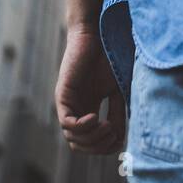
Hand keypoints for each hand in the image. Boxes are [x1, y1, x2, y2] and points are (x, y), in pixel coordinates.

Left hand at [55, 25, 125, 154]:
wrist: (98, 35)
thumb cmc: (109, 58)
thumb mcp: (118, 91)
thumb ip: (118, 114)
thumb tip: (120, 139)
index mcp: (87, 110)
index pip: (89, 142)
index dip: (103, 148)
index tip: (119, 141)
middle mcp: (75, 110)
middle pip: (79, 145)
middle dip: (98, 147)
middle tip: (113, 136)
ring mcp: (67, 104)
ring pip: (72, 138)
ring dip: (92, 138)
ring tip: (107, 126)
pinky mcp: (62, 95)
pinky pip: (67, 123)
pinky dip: (82, 127)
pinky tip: (96, 118)